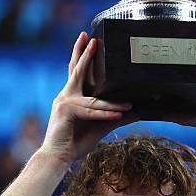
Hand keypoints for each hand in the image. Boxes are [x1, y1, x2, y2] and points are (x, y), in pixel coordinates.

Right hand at [40, 32, 135, 164]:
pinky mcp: (66, 111)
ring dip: (105, 87)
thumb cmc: (75, 143)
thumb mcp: (101, 126)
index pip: (76, 72)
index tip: (88, 40)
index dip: (82, 55)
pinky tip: (120, 111)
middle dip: (84, 53)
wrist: (58, 158)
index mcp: (72, 96)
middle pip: (75, 70)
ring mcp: (64, 102)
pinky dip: (106, 112)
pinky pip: (91, 110)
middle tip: (91, 37)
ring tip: (118, 80)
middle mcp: (66, 95)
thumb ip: (116, 116)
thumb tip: (137, 110)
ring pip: (91, 93)